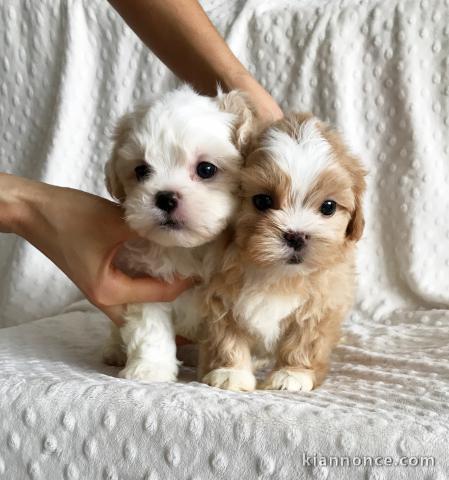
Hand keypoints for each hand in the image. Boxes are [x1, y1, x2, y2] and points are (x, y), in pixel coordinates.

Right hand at [0, 173, 192, 324]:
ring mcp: (99, 290)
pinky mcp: (98, 278)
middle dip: (171, 310)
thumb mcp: (116, 223)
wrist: (35, 210)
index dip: (184, 284)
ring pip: (136, 303)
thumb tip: (177, 231)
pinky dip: (145, 285)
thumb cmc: (70, 216)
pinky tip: (160, 270)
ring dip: (158, 297)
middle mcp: (104, 299)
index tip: (203, 271)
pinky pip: (128, 289)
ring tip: (183, 287)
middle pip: (146, 312)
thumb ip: (148, 231)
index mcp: (109, 292)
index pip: (159, 295)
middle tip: (196, 300)